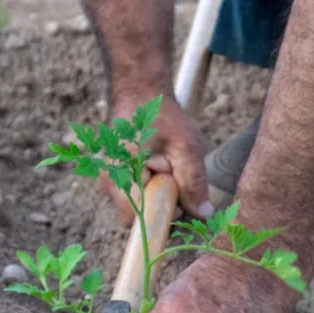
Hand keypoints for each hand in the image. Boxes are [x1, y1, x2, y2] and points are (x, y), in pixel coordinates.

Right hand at [103, 92, 212, 226]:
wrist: (140, 90)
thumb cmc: (163, 116)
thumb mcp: (186, 147)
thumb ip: (194, 182)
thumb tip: (204, 215)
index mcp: (120, 176)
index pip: (137, 221)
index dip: (161, 221)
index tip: (179, 205)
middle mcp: (109, 182)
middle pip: (138, 217)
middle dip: (162, 208)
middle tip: (177, 183)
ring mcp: (110, 180)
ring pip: (138, 207)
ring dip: (158, 197)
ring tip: (168, 171)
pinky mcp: (116, 177)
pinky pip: (137, 195)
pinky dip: (153, 189)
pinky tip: (162, 170)